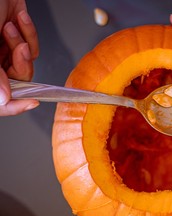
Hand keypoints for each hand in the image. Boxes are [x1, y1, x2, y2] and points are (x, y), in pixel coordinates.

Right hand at [0, 0, 38, 115]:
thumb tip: (3, 100)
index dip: (14, 105)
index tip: (32, 103)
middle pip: (18, 81)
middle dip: (21, 64)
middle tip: (19, 48)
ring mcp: (4, 51)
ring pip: (27, 64)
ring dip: (23, 44)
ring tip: (10, 27)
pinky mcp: (18, 38)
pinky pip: (33, 47)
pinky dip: (29, 33)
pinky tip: (18, 19)